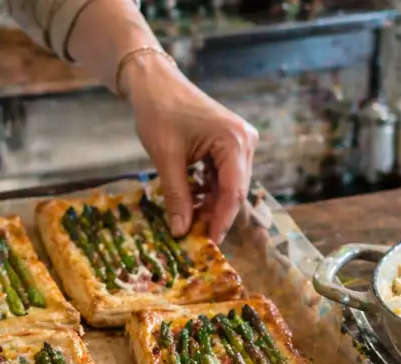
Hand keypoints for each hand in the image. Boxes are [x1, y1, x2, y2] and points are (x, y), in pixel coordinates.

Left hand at [122, 55, 257, 241]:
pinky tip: (192, 199)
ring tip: (190, 219)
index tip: (210, 243)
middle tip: (195, 236)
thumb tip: (180, 232)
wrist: (154, 82)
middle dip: (215, 214)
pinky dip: (209, 190)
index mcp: (234, 141)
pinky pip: (224, 175)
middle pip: (235, 190)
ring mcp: (241, 142)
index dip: (222, 221)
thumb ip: (177, 196)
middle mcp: (245, 141)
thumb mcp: (166, 158)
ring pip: (230, 185)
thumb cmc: (159, 112)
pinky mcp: (232, 144)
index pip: (234, 191)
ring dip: (211, 203)